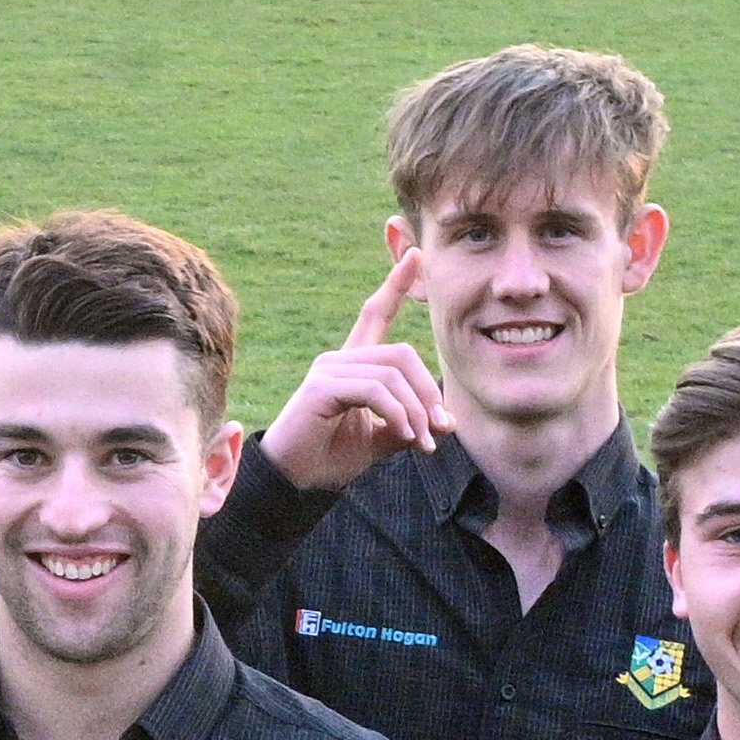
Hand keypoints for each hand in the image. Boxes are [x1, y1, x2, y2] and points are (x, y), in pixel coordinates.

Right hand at [255, 245, 451, 493]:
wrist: (294, 484)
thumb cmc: (329, 460)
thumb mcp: (379, 441)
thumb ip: (407, 425)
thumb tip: (445, 422)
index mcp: (352, 365)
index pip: (376, 314)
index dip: (396, 284)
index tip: (416, 255)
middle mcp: (338, 360)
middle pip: (402, 353)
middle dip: (428, 392)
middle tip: (440, 430)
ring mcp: (328, 370)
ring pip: (392, 373)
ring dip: (416, 411)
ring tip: (423, 443)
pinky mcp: (321, 387)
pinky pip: (375, 390)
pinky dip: (397, 414)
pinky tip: (405, 437)